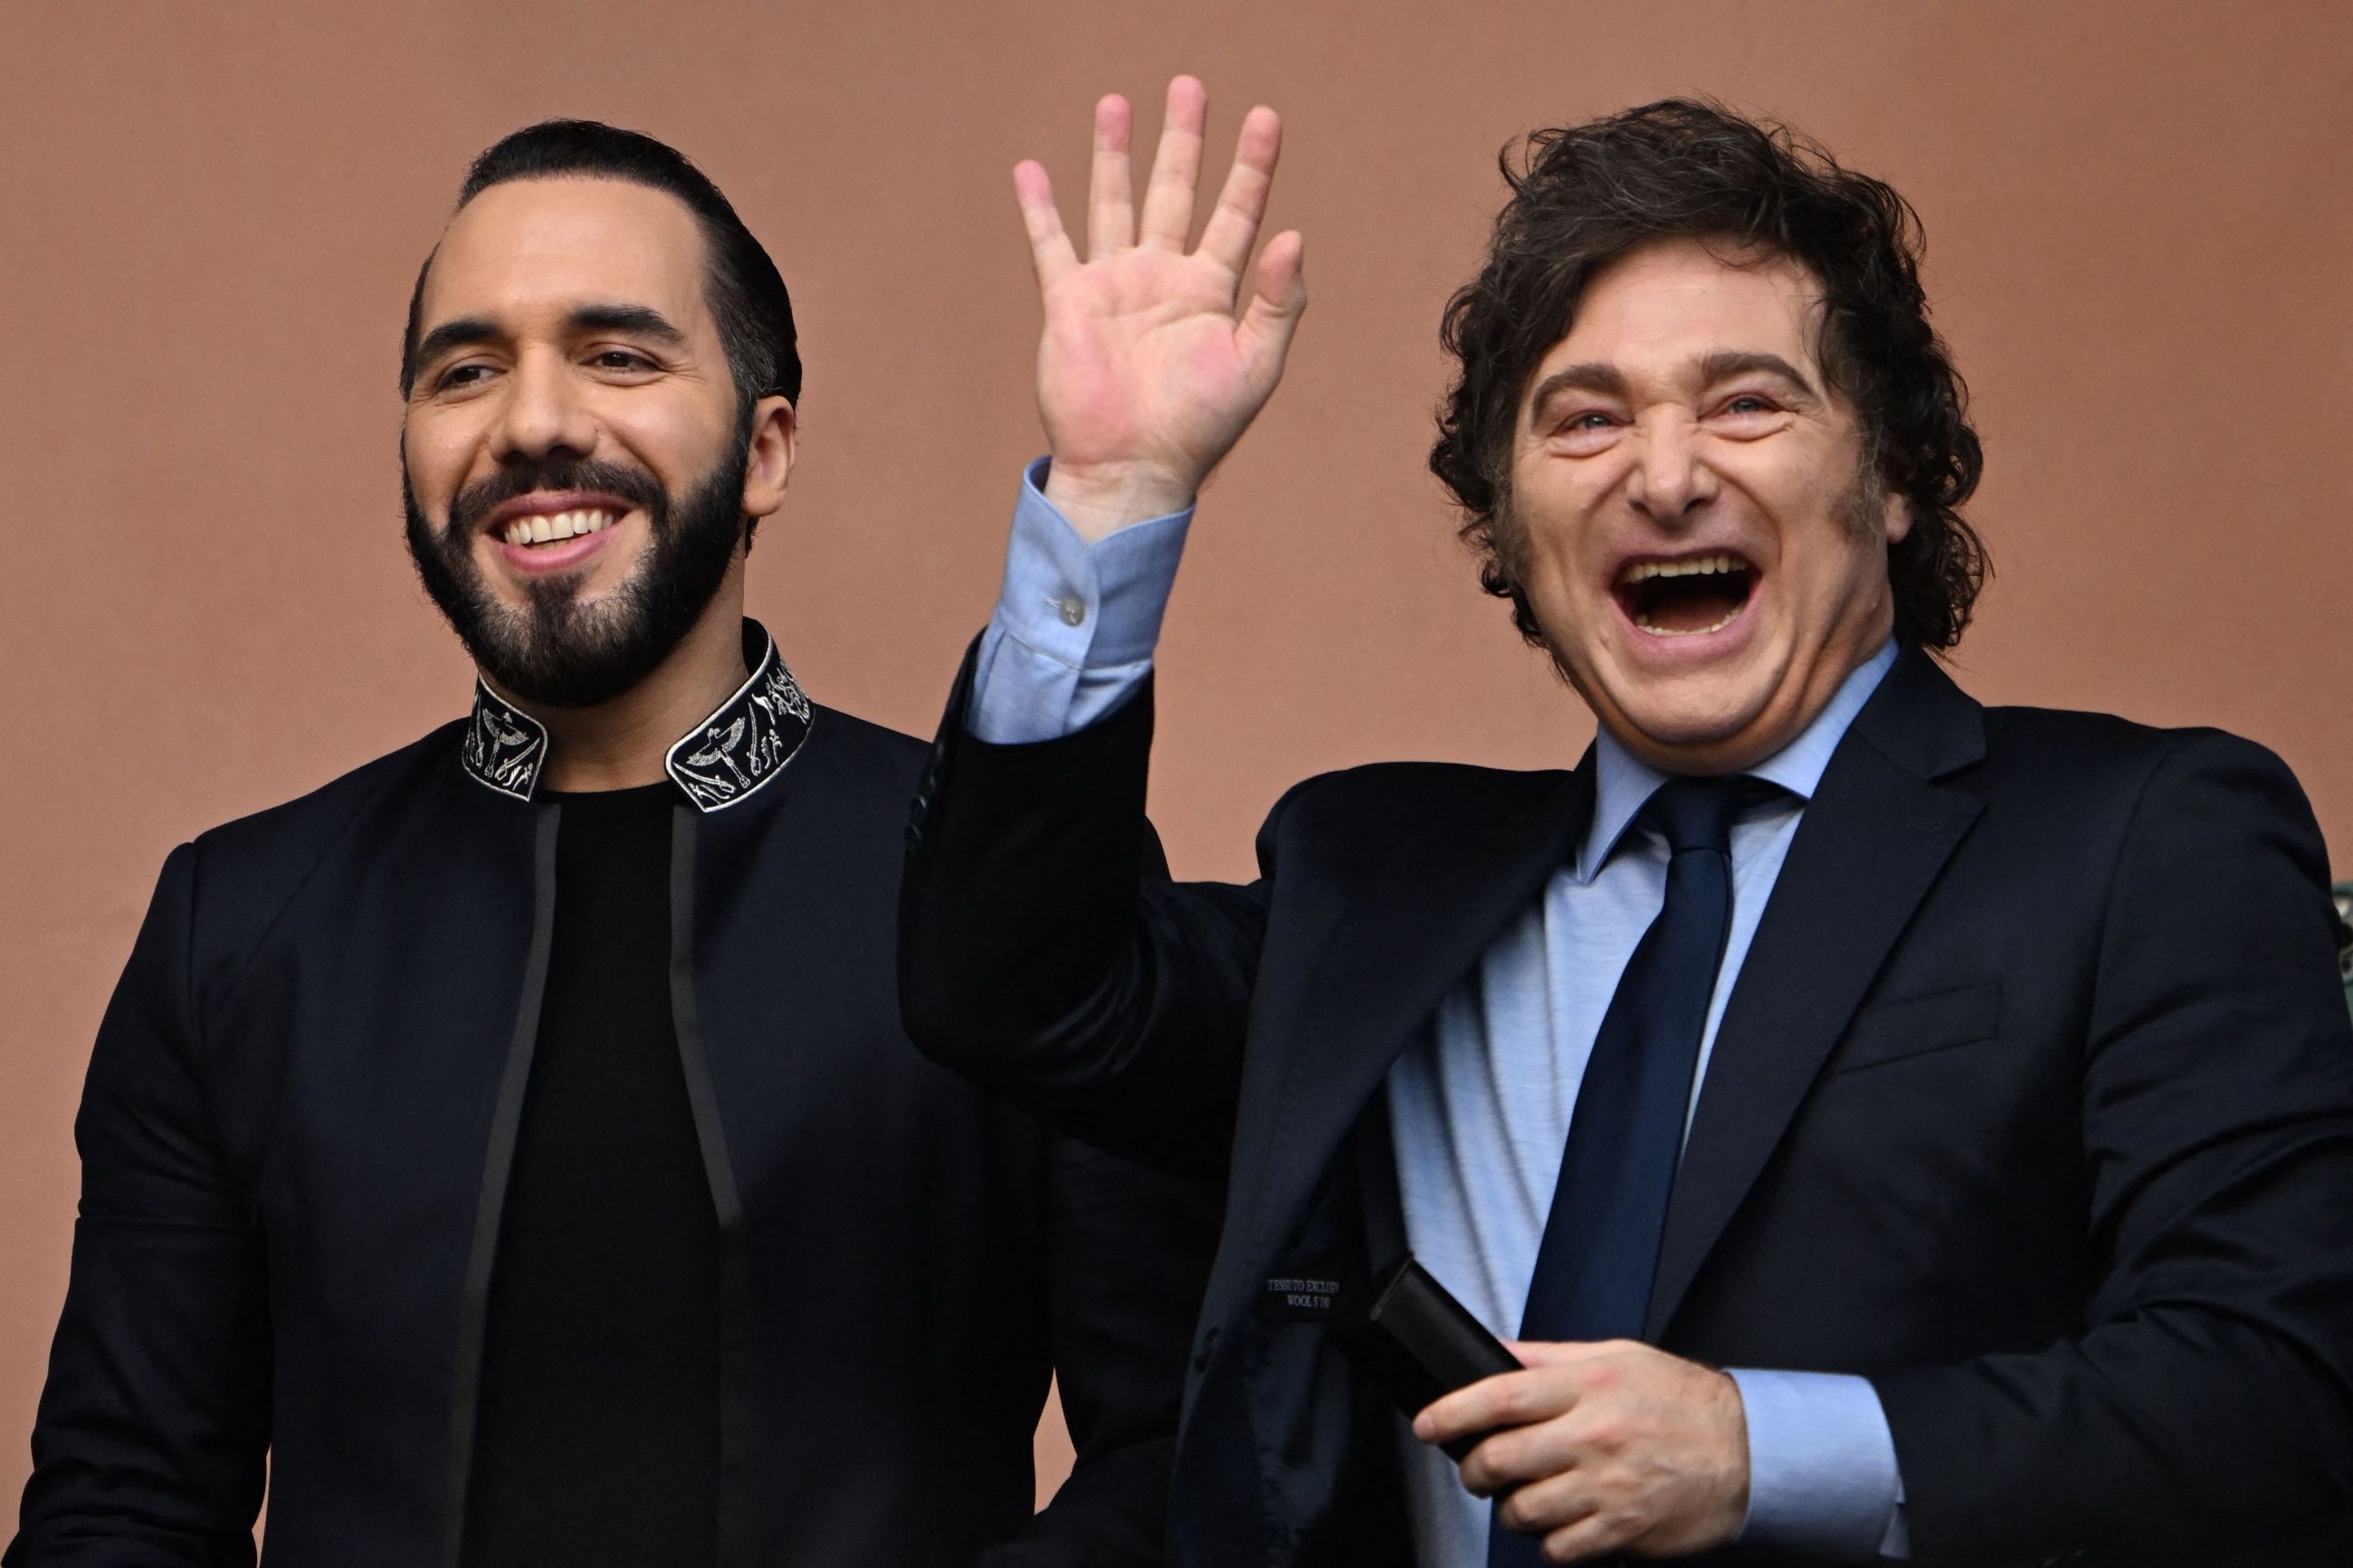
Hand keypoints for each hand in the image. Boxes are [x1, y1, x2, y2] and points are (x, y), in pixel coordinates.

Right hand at [1014, 75, 1306, 538]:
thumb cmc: (1200, 427)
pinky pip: (1052, 244)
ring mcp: (1115, 286)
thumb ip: (1277, 301)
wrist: (1132, 467)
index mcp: (1213, 291)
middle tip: (1189, 86)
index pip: (1238, 212)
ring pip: (1114, 203)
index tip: (1265, 117)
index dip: (1253, 165)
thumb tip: (1294, 235)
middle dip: (1184, 140)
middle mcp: (1164, 278)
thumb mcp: (1256, 365)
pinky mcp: (1070, 303)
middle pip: (1175, 191)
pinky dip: (1040, 207)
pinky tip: (1031, 169)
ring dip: (1115, 154)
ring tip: (1117, 102)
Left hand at [1412, 1340, 1749, 1561]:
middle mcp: (1594, 1435)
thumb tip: (1495, 1351)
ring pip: (1523, 1510)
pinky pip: (1558, 1549)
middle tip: (1477, 1469)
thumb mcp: (1616, 1357)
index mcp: (1588, 1385)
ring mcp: (1608, 1487)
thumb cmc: (1680, 1401)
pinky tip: (1560, 1524)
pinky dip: (1548, 1542)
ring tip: (1523, 1497)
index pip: (1501, 1396)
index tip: (1426, 1424)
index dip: (1452, 1411)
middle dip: (1474, 1469)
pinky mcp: (1622, 1530)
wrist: (1748, 1451)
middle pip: (1501, 1458)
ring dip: (1511, 1509)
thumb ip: (1550, 1358)